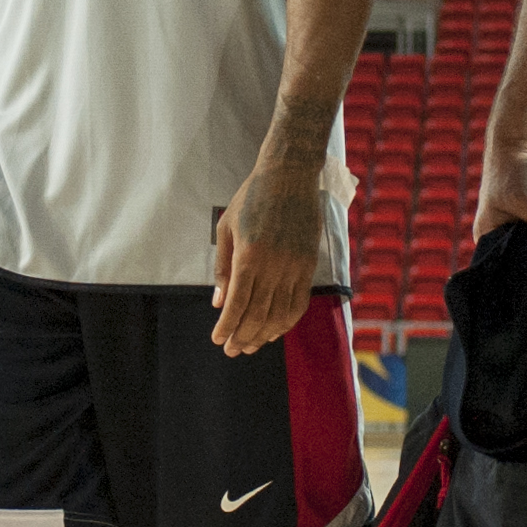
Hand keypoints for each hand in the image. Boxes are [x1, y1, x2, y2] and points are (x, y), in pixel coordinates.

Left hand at [211, 157, 326, 355]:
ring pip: (279, 314)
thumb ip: (223, 267)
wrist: (289, 176)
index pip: (237, 304)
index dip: (227, 327)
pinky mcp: (308, 265)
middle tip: (232, 350)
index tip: (218, 340)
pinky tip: (274, 331)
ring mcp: (294, 266)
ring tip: (250, 345)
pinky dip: (286, 321)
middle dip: (242, 337)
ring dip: (263, 335)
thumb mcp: (226, 228)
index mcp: (248, 256)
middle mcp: (273, 265)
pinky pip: (299, 302)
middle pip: (257, 315)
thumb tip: (219, 303)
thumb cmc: (251, 198)